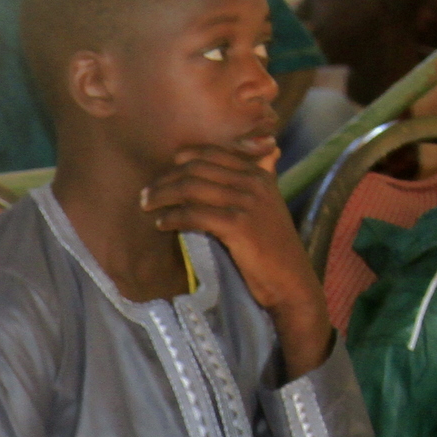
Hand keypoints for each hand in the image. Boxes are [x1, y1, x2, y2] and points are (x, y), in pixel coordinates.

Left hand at [140, 145, 332, 371]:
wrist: (290, 282)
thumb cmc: (272, 250)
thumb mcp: (266, 208)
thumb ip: (254, 184)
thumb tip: (247, 161)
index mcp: (259, 174)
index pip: (212, 153)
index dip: (183, 159)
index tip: (164, 171)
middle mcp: (254, 182)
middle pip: (196, 169)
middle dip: (166, 179)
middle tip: (146, 193)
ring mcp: (247, 202)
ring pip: (191, 188)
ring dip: (162, 196)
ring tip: (146, 206)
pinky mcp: (238, 225)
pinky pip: (194, 214)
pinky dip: (172, 217)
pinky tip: (161, 224)